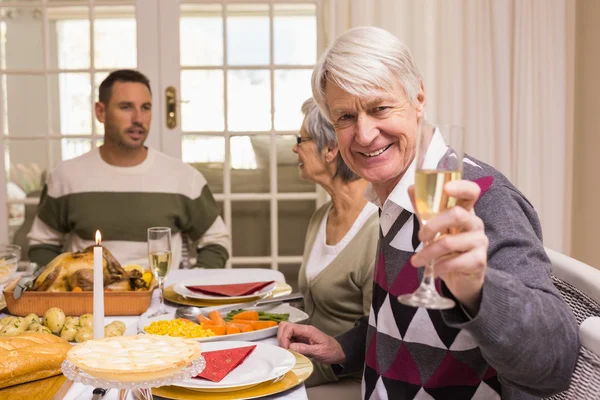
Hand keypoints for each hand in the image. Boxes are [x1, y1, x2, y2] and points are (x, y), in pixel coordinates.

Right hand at [277, 322, 345, 363]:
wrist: (339, 352)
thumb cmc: (331, 351)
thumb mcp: (318, 351)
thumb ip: (304, 349)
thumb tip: (290, 348)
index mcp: (308, 330)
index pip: (290, 327)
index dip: (284, 337)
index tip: (285, 348)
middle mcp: (303, 330)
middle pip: (285, 326)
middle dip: (281, 337)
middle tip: (284, 349)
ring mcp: (302, 334)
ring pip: (285, 331)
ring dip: (282, 340)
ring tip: (287, 350)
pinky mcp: (301, 339)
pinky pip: (289, 338)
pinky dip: (286, 343)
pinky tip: (290, 351)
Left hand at [409, 180, 487, 313]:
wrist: (460, 277)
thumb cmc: (447, 247)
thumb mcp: (434, 226)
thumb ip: (424, 209)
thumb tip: (412, 188)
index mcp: (466, 210)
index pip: (471, 192)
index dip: (461, 187)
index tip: (446, 188)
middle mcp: (475, 223)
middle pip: (456, 214)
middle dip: (431, 226)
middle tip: (419, 237)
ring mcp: (480, 242)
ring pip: (449, 242)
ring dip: (427, 253)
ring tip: (416, 261)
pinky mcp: (479, 261)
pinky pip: (453, 262)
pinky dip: (438, 267)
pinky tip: (434, 269)